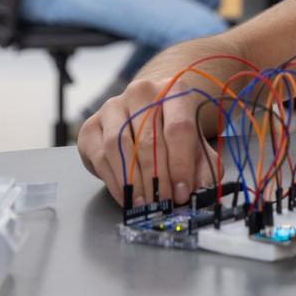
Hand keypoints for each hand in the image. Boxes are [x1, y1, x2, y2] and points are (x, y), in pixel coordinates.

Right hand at [76, 78, 219, 206]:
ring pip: (119, 145)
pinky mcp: (91, 125)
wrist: (147, 114)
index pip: (179, 127)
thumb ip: (204, 166)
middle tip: (163, 203)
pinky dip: (114, 181)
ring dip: (133, 181)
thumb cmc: (174, 132)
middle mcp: (141, 92)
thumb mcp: (197, 145)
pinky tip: (127, 197)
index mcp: (174, 91)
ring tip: (145, 204)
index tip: (183, 192)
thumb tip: (202, 188)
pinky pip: (100, 156)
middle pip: (148, 138)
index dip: (181, 163)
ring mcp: (112, 106)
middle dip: (157, 177)